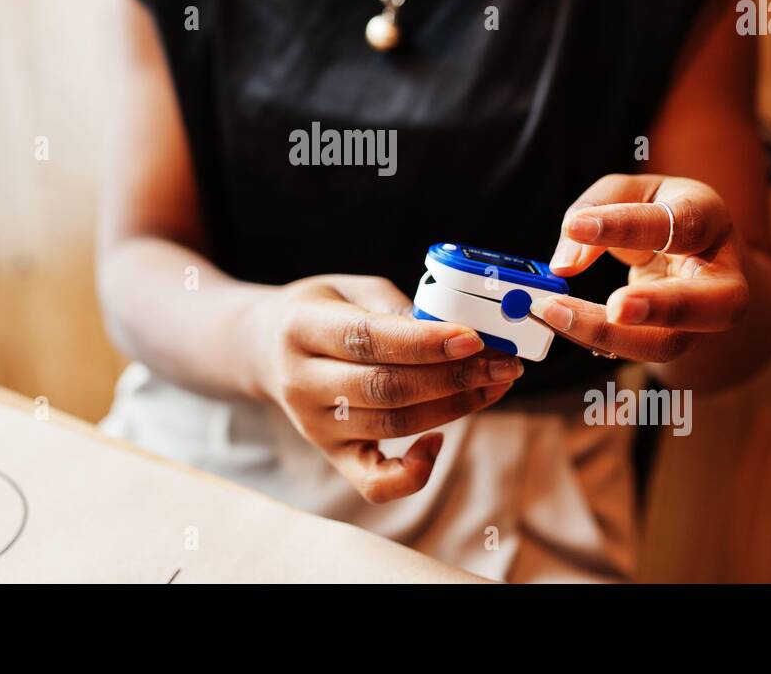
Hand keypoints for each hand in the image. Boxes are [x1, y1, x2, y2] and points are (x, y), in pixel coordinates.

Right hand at [251, 274, 521, 502]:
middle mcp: (302, 382)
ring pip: (392, 426)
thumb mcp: (351, 289)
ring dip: (453, 408)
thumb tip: (458, 332)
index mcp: (301, 328)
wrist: (267, 348)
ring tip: (493, 385)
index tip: (473, 338)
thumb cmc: (324, 310)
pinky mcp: (332, 454)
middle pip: (386, 388)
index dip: (424, 342)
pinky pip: (375, 483)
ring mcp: (314, 425)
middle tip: (503, 364)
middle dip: (453, 377)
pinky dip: (414, 472)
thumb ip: (396, 308)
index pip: (367, 338)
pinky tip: (440, 441)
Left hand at [533, 174, 750, 363]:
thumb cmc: (658, 213)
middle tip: (615, 308)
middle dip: (662, 306)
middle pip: (713, 302)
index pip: (681, 224)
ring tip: (556, 314)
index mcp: (711, 218)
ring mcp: (704, 319)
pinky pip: (639, 350)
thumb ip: (596, 210)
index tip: (576, 227)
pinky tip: (561, 322)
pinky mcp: (677, 342)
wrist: (694, 253)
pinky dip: (595, 339)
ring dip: (610, 335)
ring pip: (669, 341)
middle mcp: (723, 274)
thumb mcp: (630, 192)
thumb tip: (564, 264)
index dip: (628, 226)